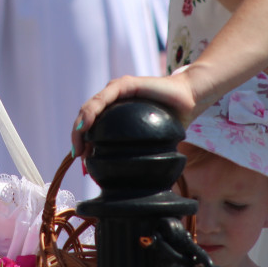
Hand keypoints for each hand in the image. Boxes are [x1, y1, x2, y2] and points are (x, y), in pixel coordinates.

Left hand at [71, 72, 197, 156]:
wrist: (189, 99)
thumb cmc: (170, 120)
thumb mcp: (147, 140)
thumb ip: (134, 151)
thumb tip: (126, 182)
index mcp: (114, 112)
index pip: (91, 127)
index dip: (83, 144)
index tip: (83, 165)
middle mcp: (112, 99)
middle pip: (85, 118)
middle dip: (78, 139)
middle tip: (79, 158)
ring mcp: (117, 90)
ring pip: (90, 107)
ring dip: (79, 127)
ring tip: (78, 146)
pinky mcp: (125, 84)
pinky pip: (103, 97)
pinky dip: (91, 111)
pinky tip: (86, 124)